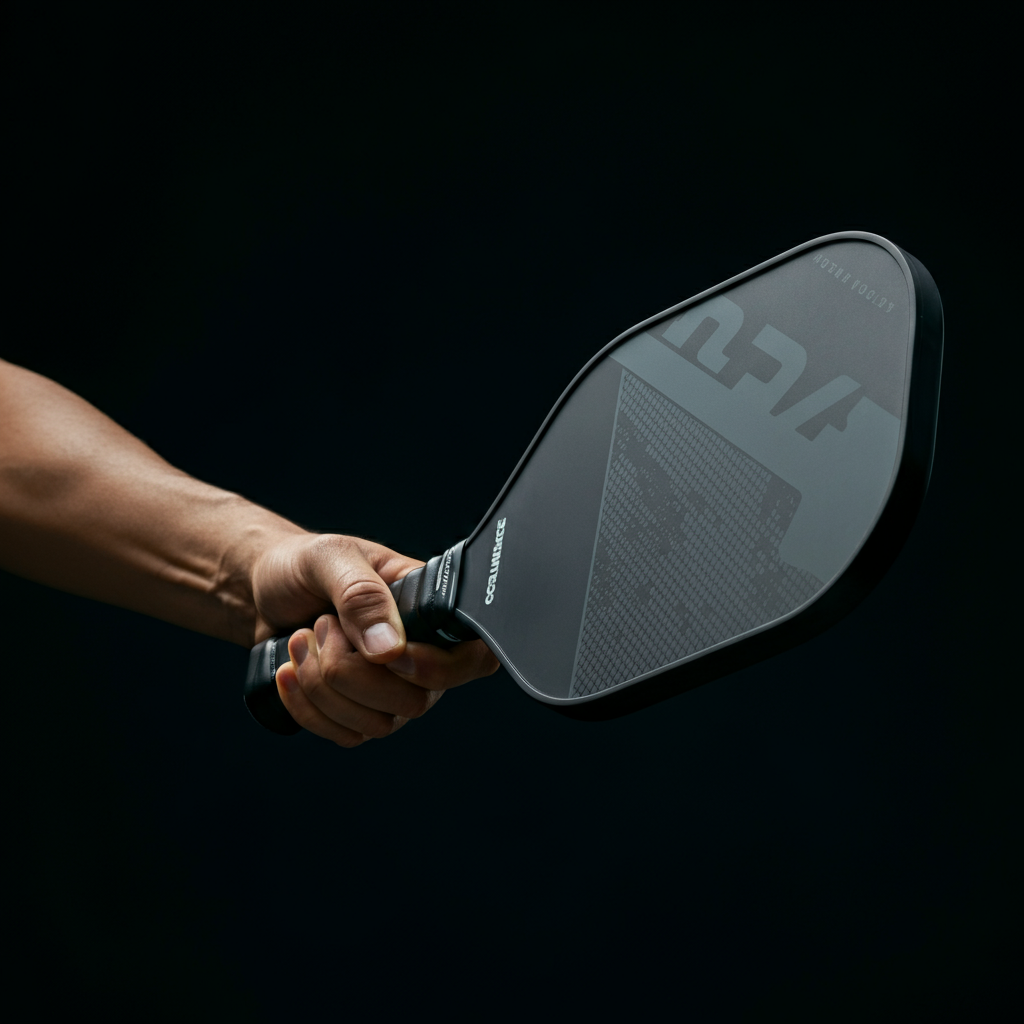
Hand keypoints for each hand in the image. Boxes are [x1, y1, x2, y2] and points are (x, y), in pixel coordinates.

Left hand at [250, 533, 498, 745]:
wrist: (261, 590)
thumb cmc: (303, 566)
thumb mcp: (329, 558)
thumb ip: (361, 595)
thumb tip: (391, 650)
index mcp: (429, 609)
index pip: (473, 655)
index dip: (435, 668)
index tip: (385, 654)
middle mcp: (420, 655)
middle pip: (417, 701)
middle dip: (351, 670)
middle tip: (321, 624)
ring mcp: (391, 689)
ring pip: (380, 725)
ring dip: (323, 687)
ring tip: (301, 641)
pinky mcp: (357, 713)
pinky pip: (347, 735)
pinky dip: (308, 708)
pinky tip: (288, 671)